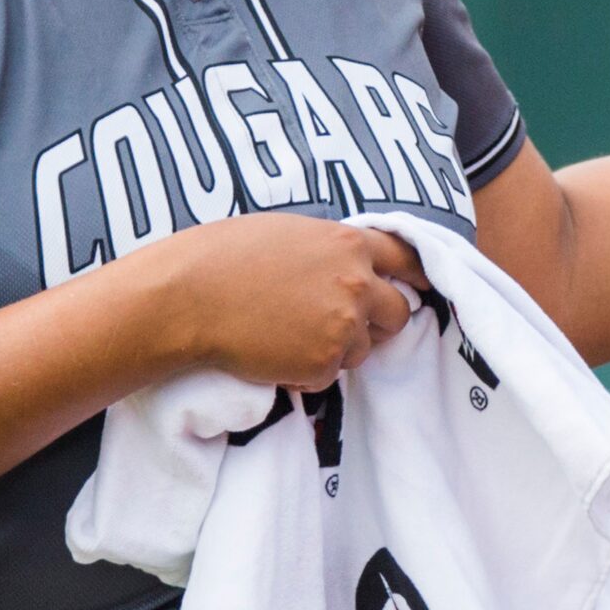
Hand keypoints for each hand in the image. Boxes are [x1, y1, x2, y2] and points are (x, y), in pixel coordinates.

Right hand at [154, 216, 425, 387]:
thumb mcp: (290, 234)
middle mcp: (357, 284)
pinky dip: (306, 372)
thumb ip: (330, 250)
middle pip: (397, 314)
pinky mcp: (323, 364)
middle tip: (339, 325)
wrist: (187, 297)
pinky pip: (328, 375)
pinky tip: (272, 353)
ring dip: (337, 349)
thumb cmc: (223, 257)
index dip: (416, 276)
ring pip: (361, 349)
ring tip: (287, 333)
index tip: (422, 286)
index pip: (408, 259)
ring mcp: (343, 326)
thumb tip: (350, 266)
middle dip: (376, 323)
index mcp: (350, 245)